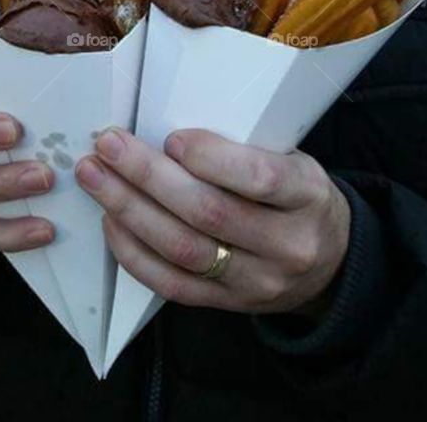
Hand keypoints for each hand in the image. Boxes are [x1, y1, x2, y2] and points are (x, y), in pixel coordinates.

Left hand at [75, 128, 349, 313]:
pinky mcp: (228, 306)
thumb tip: (166, 118)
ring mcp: (257, 282)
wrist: (331, 262)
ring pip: (183, 250)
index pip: (260, 178)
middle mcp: (287, 245)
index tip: (170, 136)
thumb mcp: (293, 159)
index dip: (210, 158)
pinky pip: (172, 285)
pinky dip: (134, 253)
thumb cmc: (297, 193)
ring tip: (95, 177)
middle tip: (107, 144)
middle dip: (148, 176)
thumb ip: (245, 147)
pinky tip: (110, 221)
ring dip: (129, 210)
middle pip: (209, 213)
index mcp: (308, 195)